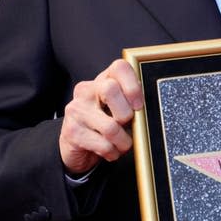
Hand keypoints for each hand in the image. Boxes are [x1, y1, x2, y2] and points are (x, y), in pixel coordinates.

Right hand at [59, 59, 143, 174]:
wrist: (77, 147)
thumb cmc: (104, 125)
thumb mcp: (119, 109)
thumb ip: (132, 103)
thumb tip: (149, 110)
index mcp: (102, 80)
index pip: (119, 67)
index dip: (133, 85)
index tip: (139, 105)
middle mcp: (86, 90)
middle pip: (110, 90)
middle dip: (126, 114)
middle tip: (127, 125)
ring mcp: (76, 110)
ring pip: (110, 126)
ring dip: (123, 142)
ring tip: (122, 144)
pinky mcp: (72, 131)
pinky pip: (103, 145)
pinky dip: (113, 153)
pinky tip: (110, 151)